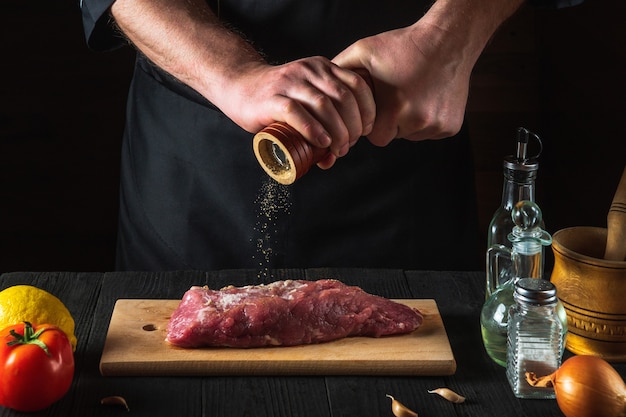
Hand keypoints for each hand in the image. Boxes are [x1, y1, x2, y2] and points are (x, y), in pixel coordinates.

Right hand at [222, 57, 374, 164]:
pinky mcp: (272, 98)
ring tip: (337, 149)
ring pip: (324, 106)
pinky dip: (313, 130)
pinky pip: (297, 112)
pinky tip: (321, 143)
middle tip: (348, 146)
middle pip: (344, 98)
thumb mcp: (306, 101)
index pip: (357, 85)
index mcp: (323, 68)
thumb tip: (334, 156)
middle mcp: (309, 71)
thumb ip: (324, 121)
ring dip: (337, 132)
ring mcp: (290, 83)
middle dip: (353, 127)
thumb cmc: (277, 99)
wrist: (240, 87)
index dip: (367, 110)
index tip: (366, 131)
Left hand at [333, 22, 472, 145]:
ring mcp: (436, 125)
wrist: (449, 40)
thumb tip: (320, 92)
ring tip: (411, 95)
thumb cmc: (404, 45)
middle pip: (393, 137)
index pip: (374, 137)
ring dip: (408, 122)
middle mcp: (417, 121)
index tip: (375, 108)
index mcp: (394, 110)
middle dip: (389, 123)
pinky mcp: (450, 126)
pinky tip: (426, 99)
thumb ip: (339, 72)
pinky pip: (430, 132)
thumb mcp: (364, 52)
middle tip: (394, 99)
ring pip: (412, 135)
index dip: (371, 123)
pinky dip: (426, 120)